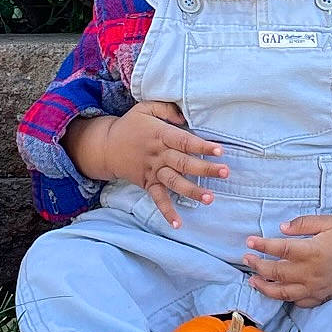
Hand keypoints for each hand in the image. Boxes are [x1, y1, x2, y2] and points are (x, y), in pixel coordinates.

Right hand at [66, 100, 226, 227]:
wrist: (105, 146)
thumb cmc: (131, 125)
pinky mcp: (147, 183)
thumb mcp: (146, 108)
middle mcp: (158, 154)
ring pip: (174, 182)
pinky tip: (177, 224)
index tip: (219, 150)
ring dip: (192, 191)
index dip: (202, 146)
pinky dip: (166, 211)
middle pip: (184, 162)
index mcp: (160, 134)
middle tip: (225, 172)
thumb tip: (185, 117)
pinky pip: (158, 198)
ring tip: (210, 198)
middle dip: (205, 168)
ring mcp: (153, 170)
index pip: (184, 141)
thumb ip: (167, 109)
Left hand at [244, 215, 331, 307]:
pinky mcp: (320, 296)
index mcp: (312, 251)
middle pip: (276, 272)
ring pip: (283, 292)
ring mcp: (315, 287)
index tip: (249, 241)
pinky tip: (276, 291)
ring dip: (264, 287)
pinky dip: (285, 298)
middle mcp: (311, 272)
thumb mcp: (327, 221)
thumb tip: (281, 228)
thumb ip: (302, 223)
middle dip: (257, 266)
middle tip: (247, 258)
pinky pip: (298, 302)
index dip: (262, 245)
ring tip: (252, 280)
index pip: (280, 249)